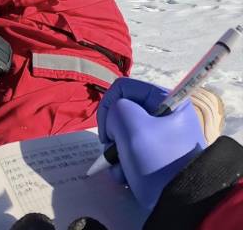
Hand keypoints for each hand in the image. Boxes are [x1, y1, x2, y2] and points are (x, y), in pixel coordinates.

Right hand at [97, 78, 205, 210]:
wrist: (182, 201)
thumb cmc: (157, 160)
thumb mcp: (131, 127)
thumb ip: (115, 109)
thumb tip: (115, 119)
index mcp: (167, 100)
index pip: (123, 88)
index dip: (109, 106)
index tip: (108, 131)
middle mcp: (165, 114)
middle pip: (122, 112)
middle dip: (113, 134)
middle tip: (114, 150)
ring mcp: (161, 136)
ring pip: (124, 133)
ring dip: (116, 152)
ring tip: (122, 169)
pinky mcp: (157, 155)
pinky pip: (132, 150)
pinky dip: (124, 163)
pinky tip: (127, 176)